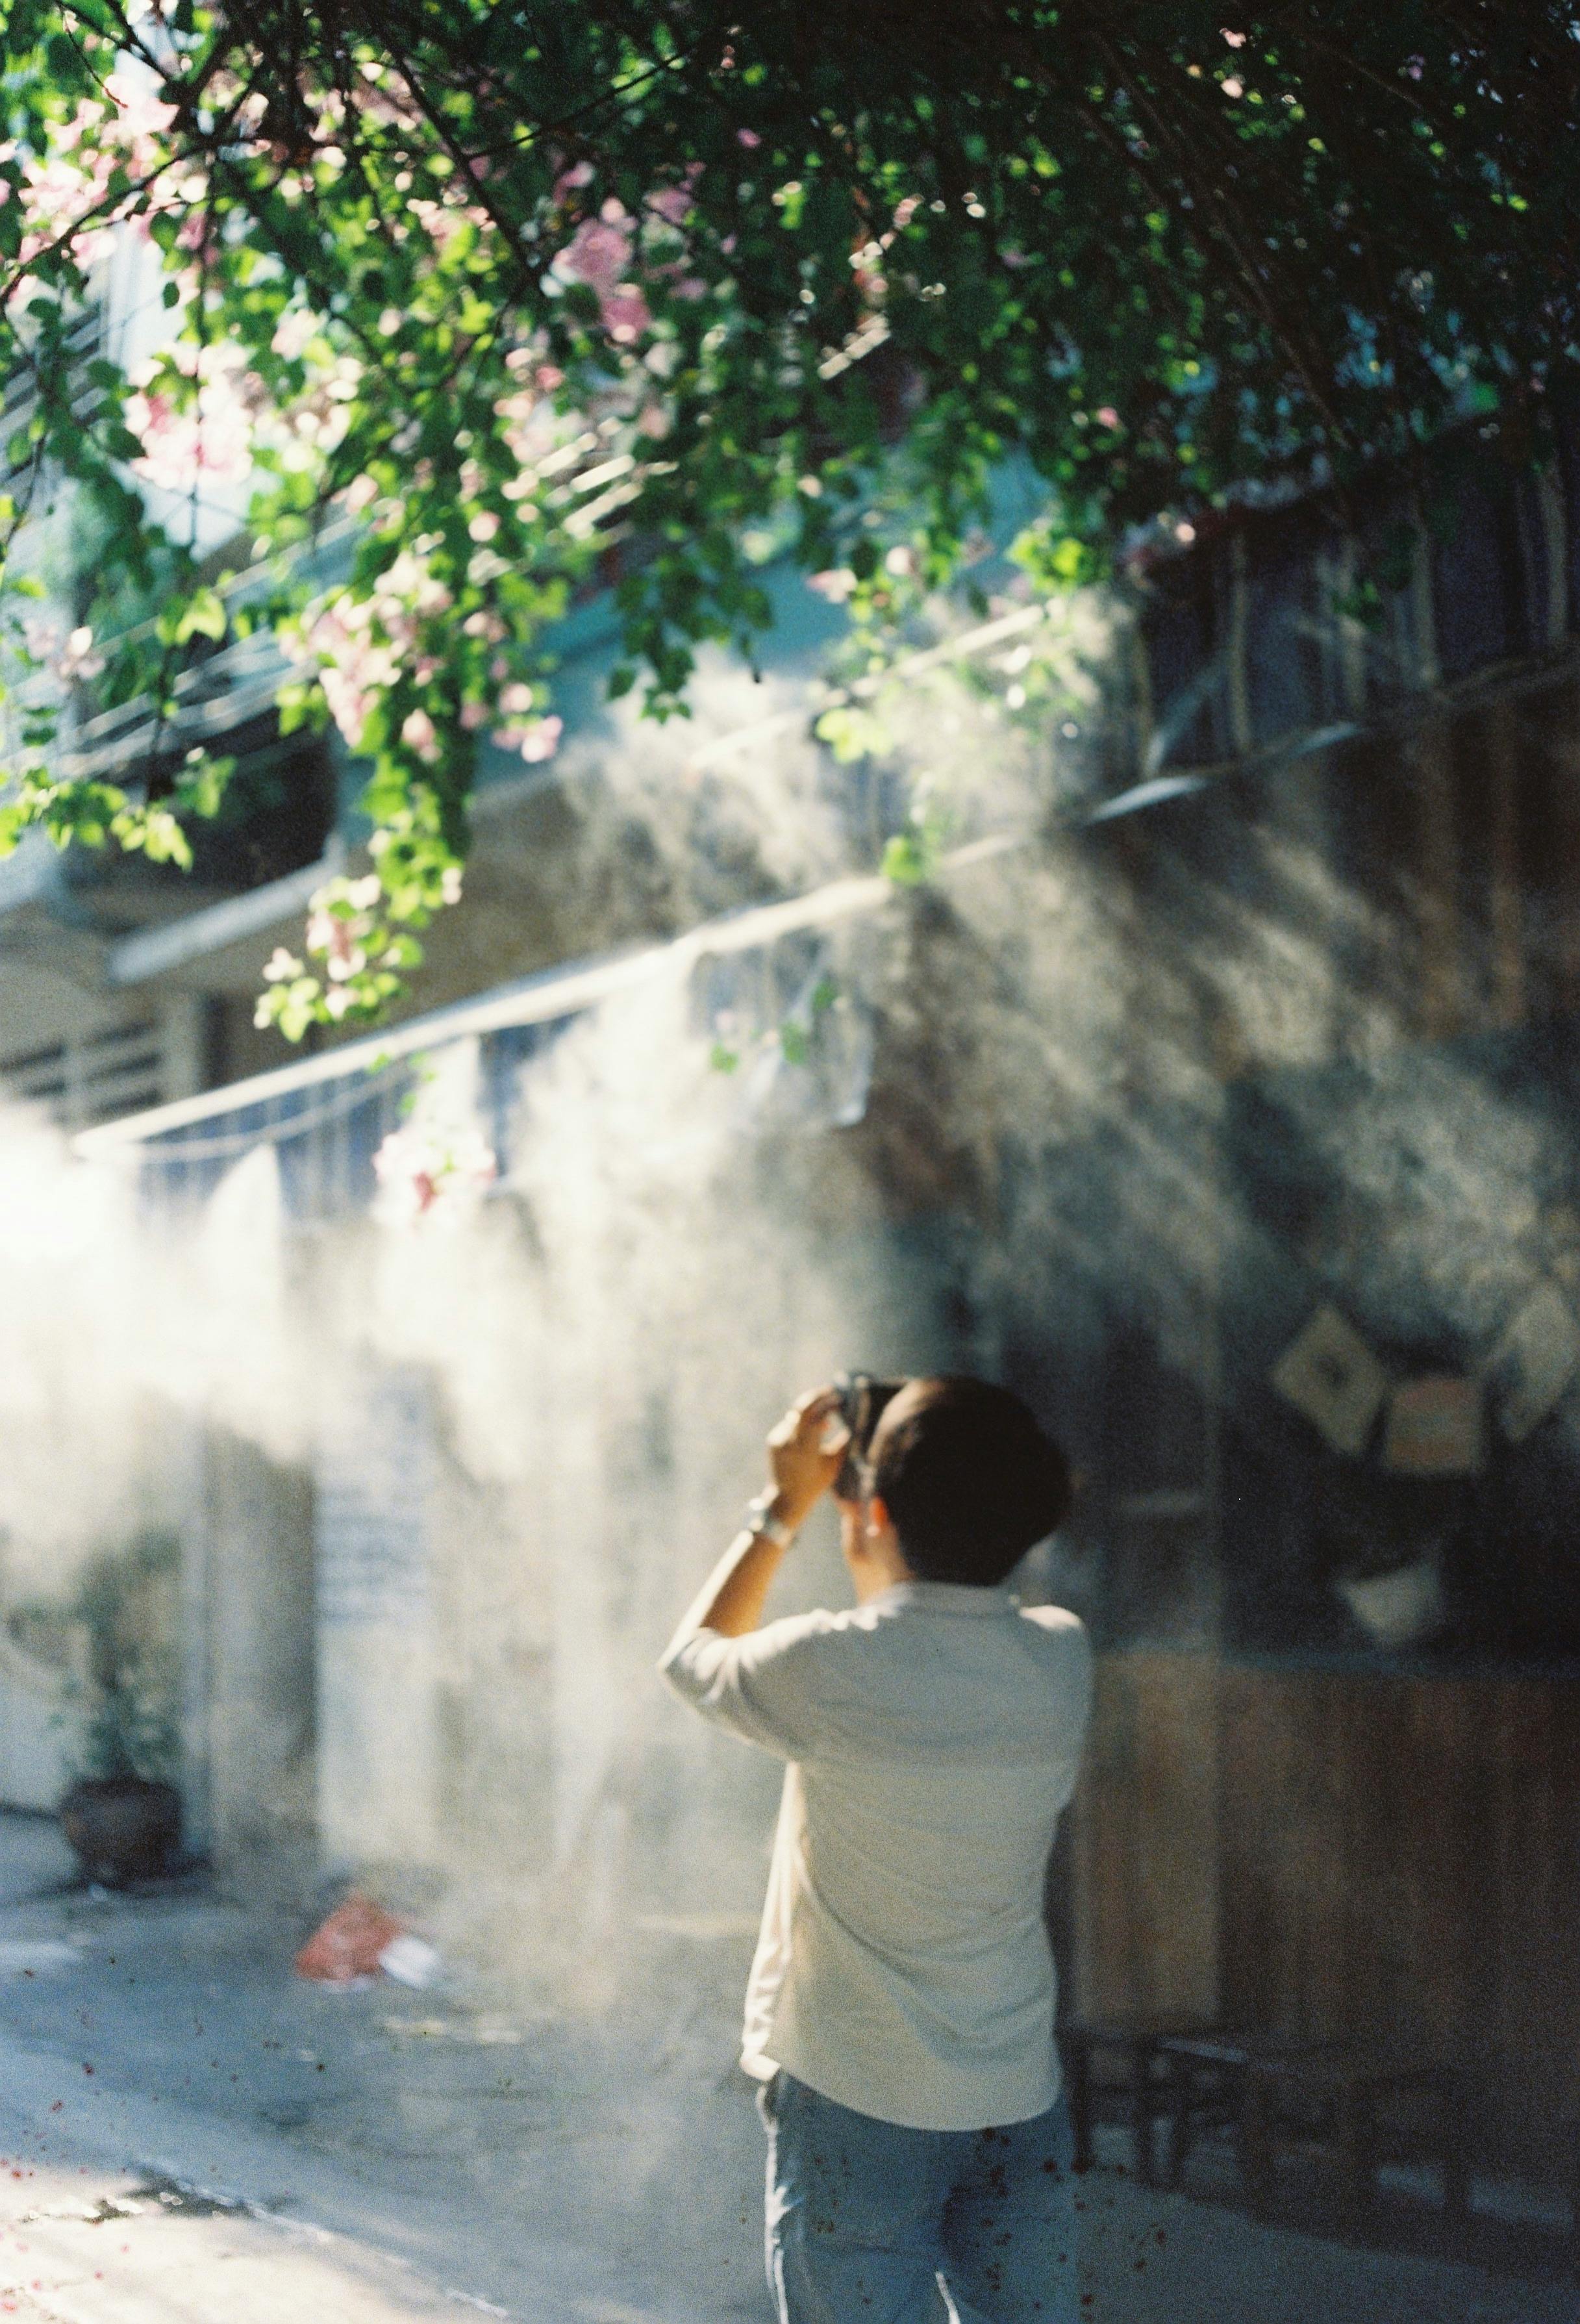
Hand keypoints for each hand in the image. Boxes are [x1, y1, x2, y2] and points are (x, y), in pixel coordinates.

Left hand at [765, 1388, 847, 1530]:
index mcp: (805, 1447)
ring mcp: (778, 1439)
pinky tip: (815, 1433)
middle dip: (817, 1397)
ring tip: (828, 1424)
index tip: (840, 1400)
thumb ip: (843, 1442)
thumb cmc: (815, 1484)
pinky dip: (803, 1424)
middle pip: (801, 1408)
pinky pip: (790, 1425)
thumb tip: (854, 1424)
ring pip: (796, 1416)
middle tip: (830, 1392)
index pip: (814, 1414)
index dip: (827, 1403)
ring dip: (812, 1414)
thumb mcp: (833, 1463)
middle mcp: (789, 1440)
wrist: (786, 1499)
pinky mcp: (773, 1440)